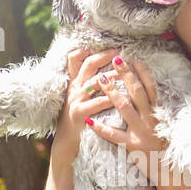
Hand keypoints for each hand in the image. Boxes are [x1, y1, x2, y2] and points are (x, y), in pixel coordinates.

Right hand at [52, 47, 118, 165]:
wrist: (67, 141)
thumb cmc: (78, 118)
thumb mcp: (79, 97)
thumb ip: (88, 83)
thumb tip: (104, 69)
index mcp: (76, 82)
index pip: (77, 58)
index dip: (93, 50)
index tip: (111, 48)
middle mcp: (75, 88)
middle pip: (88, 65)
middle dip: (105, 57)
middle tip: (120, 54)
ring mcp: (76, 100)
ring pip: (94, 82)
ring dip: (110, 76)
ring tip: (123, 72)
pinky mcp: (79, 113)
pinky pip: (96, 104)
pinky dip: (108, 99)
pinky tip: (120, 97)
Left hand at [84, 54, 171, 185]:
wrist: (172, 173)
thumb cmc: (168, 150)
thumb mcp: (166, 127)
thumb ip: (157, 113)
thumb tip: (149, 97)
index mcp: (159, 114)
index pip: (150, 88)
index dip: (142, 72)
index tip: (133, 58)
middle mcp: (151, 119)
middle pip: (137, 92)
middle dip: (125, 74)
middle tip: (115, 59)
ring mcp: (142, 132)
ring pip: (125, 108)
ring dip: (112, 92)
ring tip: (100, 79)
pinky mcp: (133, 146)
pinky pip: (114, 135)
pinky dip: (101, 128)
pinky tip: (89, 121)